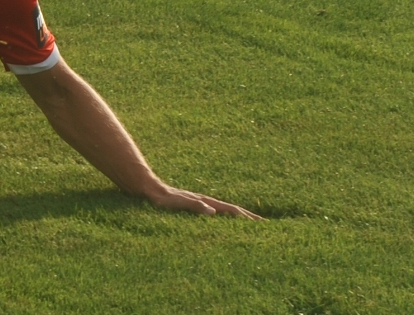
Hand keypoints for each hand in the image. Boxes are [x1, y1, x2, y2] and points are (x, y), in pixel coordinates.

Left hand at [147, 185, 263, 219]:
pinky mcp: (192, 205)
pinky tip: (223, 220)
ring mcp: (199, 202)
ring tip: (249, 223)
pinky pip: (213, 212)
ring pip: (223, 210)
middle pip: (231, 209)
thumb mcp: (178, 203)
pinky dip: (224, 216)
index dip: (246, 217)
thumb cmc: (162, 198)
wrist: (148, 187)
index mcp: (205, 201)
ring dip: (238, 216)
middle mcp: (205, 201)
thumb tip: (212, 212)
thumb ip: (194, 206)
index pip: (231, 210)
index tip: (263, 224)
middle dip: (248, 217)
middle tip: (265, 225)